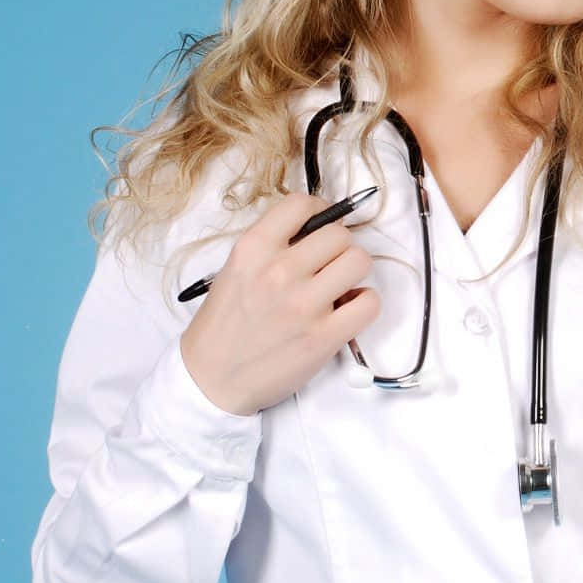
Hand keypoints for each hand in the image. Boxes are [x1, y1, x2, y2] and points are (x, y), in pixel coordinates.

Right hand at [178, 190, 379, 415]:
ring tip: (338, 285)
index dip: (319, 210)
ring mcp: (304, 305)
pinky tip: (347, 309)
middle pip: (339, 234)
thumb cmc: (225, 324)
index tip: (319, 225)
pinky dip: (364, 303)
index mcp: (253, 249)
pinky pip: (369, 302)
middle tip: (328, 264)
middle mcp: (279, 271)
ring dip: (353, 272)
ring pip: (359, 260)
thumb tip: (316, 229)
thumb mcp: (236, 270)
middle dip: (338, 247)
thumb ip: (272, 246)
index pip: (301, 204)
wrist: (212, 378)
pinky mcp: (324, 336)